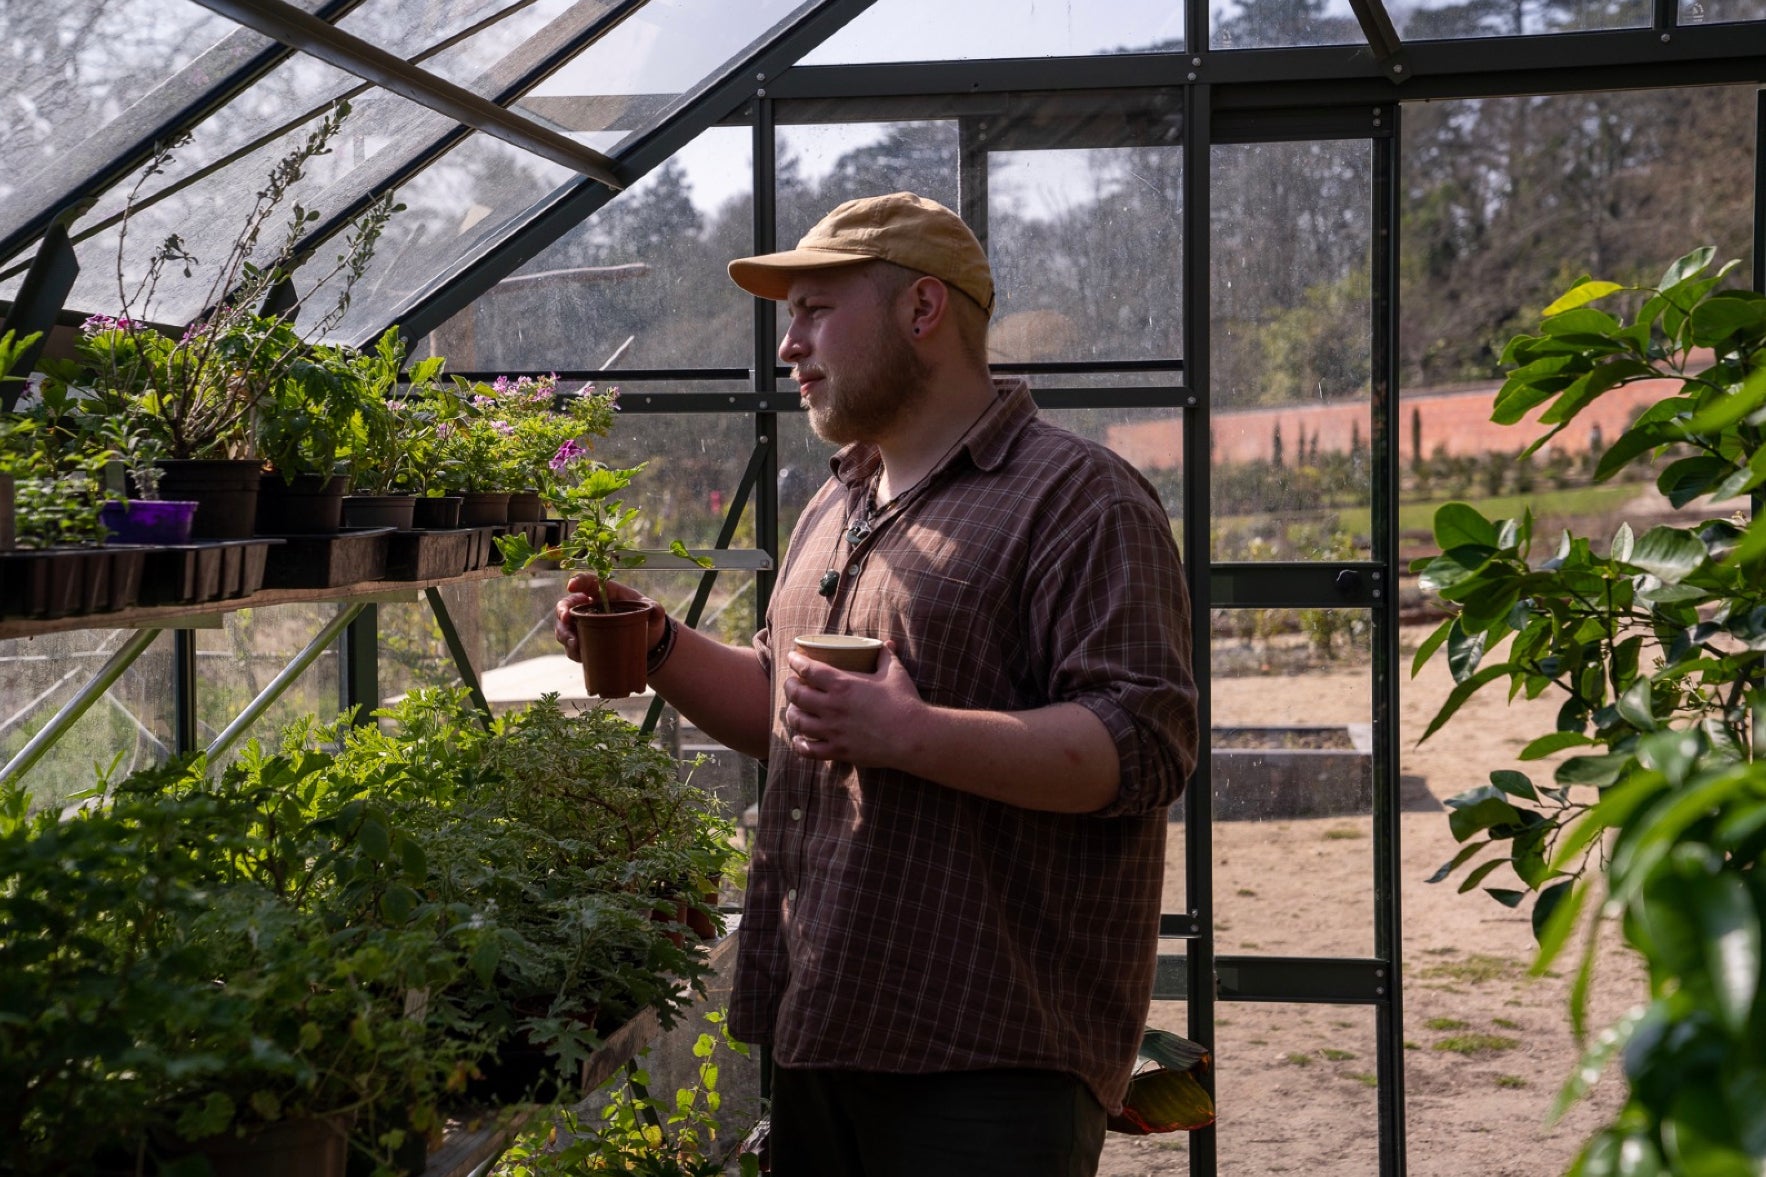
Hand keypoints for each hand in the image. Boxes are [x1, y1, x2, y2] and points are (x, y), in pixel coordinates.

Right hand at [554, 573, 663, 662]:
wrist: (646, 641)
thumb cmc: (645, 617)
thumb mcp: (652, 611)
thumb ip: (654, 608)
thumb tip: (655, 611)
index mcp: (604, 592)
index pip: (588, 581)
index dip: (578, 581)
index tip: (571, 585)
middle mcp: (589, 606)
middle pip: (567, 604)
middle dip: (562, 613)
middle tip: (566, 622)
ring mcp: (584, 624)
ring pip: (564, 627)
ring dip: (565, 635)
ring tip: (574, 645)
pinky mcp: (585, 641)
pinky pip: (572, 646)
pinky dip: (572, 651)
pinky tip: (580, 656)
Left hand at [782, 640, 921, 765]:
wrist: (913, 737)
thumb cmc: (904, 703)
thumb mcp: (895, 673)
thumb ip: (886, 656)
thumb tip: (887, 643)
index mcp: (843, 685)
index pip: (809, 669)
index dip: (796, 661)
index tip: (792, 658)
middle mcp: (832, 707)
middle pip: (797, 695)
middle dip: (789, 687)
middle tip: (791, 683)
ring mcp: (833, 731)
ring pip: (798, 722)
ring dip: (791, 714)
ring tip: (792, 710)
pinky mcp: (839, 751)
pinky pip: (809, 750)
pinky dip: (800, 745)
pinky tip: (799, 740)